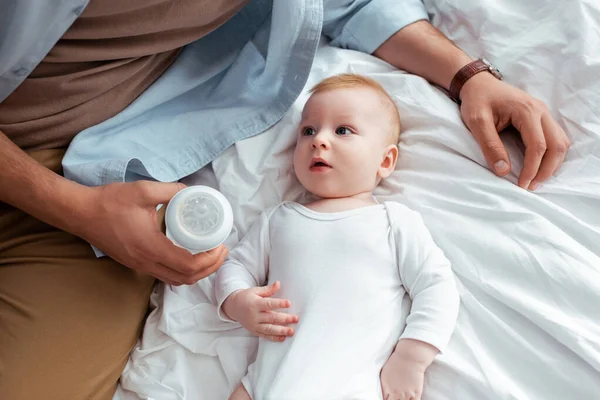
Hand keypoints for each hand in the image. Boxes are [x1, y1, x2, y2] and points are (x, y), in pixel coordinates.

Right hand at [73, 181, 227, 285]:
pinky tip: (189, 255)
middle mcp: (146, 262)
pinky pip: (165, 275)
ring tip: (210, 255)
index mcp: (151, 247)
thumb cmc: (109, 202)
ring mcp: (139, 266)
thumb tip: (190, 191)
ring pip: (176, 280)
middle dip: (209, 268)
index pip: (189, 265)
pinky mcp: (135, 264)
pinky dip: (182, 271)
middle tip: (221, 251)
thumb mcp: (143, 190)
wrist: (80, 213)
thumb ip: (171, 189)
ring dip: (197, 273)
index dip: (210, 260)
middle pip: (186, 278)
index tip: (221, 245)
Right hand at [222, 281, 298, 341]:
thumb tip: (278, 283)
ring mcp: (254, 325)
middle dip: (284, 319)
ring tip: (291, 331)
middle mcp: (254, 316)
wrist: (233, 307)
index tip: (289, 303)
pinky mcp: (254, 331)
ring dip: (281, 331)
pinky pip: (265, 336)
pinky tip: (283, 338)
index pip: (269, 304)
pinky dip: (274, 338)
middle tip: (296, 318)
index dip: (279, 303)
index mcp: (255, 304)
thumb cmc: (247, 297)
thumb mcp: (255, 291)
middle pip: (271, 318)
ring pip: (269, 329)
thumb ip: (268, 289)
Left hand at [380, 351, 425, 399]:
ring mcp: (407, 394)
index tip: (388, 398)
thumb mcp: (384, 374)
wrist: (409, 357)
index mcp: (387, 388)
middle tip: (394, 398)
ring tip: (401, 398)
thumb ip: (384, 387)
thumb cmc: (396, 362)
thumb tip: (384, 395)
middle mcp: (396, 393)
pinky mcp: (416, 393)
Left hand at [459, 72, 570, 190]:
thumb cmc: (477, 100)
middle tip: (531, 186)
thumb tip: (504, 171)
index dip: (532, 168)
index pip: (538, 146)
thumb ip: (490, 145)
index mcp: (527, 111)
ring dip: (552, 163)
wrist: (478, 83)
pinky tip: (540, 165)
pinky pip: (556, 138)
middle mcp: (541, 111)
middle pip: (557, 145)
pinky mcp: (541, 117)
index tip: (522, 185)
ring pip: (561, 142)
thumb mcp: (477, 122)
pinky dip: (552, 154)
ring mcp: (544, 113)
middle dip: (547, 169)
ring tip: (536, 179)